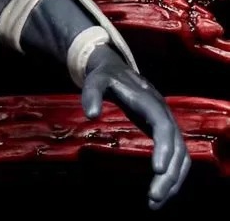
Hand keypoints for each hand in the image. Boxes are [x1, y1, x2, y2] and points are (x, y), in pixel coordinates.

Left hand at [81, 46, 189, 209]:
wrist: (117, 70)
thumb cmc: (105, 77)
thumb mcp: (95, 80)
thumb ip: (91, 94)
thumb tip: (90, 115)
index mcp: (150, 103)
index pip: (164, 128)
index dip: (164, 149)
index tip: (158, 171)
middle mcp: (165, 116)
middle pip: (177, 149)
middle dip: (169, 176)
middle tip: (153, 198)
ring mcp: (168, 126)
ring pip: (181, 158)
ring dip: (173, 182)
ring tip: (156, 202)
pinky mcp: (165, 135)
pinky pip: (177, 159)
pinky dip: (173, 177)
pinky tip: (161, 192)